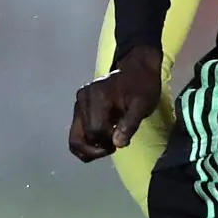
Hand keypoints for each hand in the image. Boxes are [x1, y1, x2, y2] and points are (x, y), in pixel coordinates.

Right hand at [70, 43, 163, 161]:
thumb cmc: (142, 86)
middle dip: (99, 147)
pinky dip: (87, 142)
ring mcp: (79, 103)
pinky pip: (77, 132)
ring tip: (109, 144)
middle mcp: (83, 98)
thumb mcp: (143, 105)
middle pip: (80, 137)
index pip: (95, 130)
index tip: (123, 140)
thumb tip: (117, 144)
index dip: (108, 141)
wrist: (138, 69)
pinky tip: (102, 141)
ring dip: (91, 148)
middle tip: (117, 144)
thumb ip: (129, 124)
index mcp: (98, 96)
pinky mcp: (79, 107)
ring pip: (74, 138)